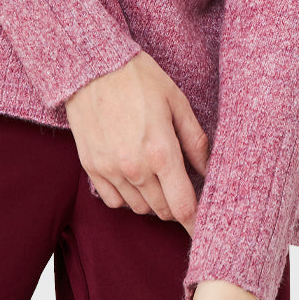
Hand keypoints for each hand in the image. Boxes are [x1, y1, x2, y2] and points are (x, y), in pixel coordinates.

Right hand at [64, 51, 209, 235]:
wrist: (90, 67)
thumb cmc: (138, 78)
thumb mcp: (176, 101)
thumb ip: (195, 140)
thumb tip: (208, 170)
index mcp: (161, 151)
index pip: (183, 206)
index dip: (196, 224)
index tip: (205, 232)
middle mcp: (135, 168)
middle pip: (163, 211)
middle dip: (176, 206)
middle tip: (181, 188)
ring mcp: (110, 170)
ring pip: (139, 208)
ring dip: (152, 200)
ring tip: (156, 176)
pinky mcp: (91, 168)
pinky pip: (113, 201)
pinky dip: (126, 196)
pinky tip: (133, 176)